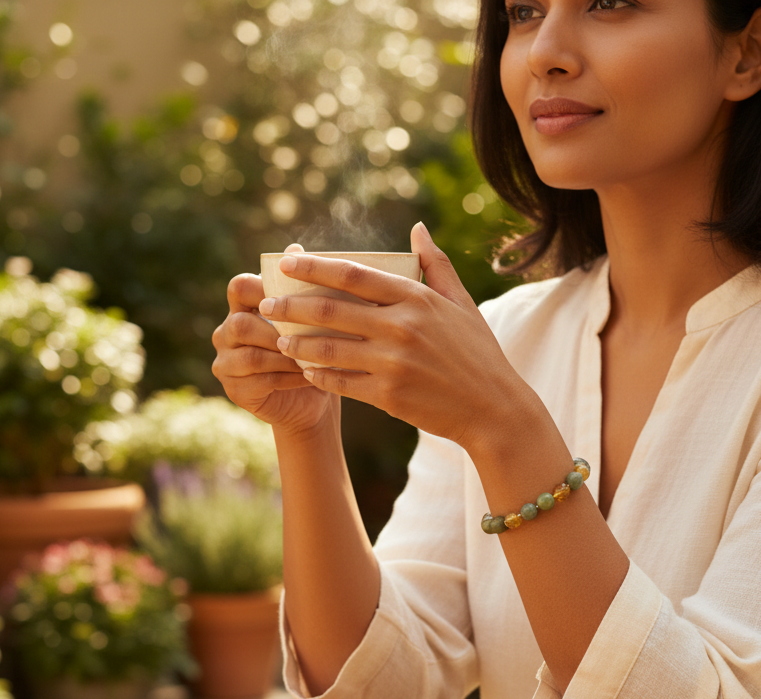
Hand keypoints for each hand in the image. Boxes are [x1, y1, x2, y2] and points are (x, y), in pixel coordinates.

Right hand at [212, 243, 334, 435]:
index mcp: (242, 307)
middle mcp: (226, 332)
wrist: (312, 398)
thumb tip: (295, 247)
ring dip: (285, 356)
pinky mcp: (234, 390)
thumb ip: (300, 286)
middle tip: (309, 333)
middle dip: (277, 329)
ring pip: (250, 355)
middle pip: (240, 323)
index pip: (239, 287)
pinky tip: (310, 376)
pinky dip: (288, 377)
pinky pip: (258, 381)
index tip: (294, 294)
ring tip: (314, 357)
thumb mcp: (311, 316)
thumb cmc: (312, 349)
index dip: (262, 287)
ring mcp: (226, 363)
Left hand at [257, 223, 534, 451]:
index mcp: (416, 299)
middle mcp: (401, 327)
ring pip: (328, 348)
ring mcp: (393, 362)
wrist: (494, 408)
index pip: (353, 275)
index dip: (314, 267)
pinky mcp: (388, 395)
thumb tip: (417, 228)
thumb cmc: (478, 353)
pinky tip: (306, 371)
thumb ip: (436, 264)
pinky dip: (319, 376)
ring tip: (279, 339)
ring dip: (298, 343)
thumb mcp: (462, 303)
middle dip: (291, 306)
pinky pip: (341, 382)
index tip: (286, 264)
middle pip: (331, 310)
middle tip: (267, 304)